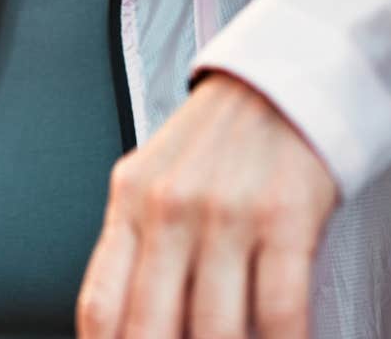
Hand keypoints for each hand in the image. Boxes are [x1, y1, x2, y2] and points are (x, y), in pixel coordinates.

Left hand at [76, 72, 338, 338]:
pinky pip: (280, 312)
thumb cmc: (225, 138)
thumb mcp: (159, 177)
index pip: (100, 308)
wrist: (290, 77)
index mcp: (129, 200)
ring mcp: (227, 213)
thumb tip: (131, 326)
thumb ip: (139, 245)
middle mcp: (170, 208)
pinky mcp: (286, 215)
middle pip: (149, 331)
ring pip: (215, 331)